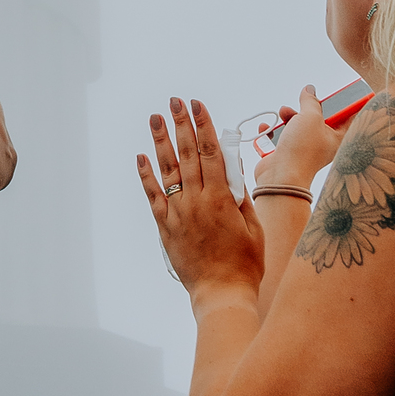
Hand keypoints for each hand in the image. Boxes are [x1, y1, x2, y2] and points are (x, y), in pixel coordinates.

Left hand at [138, 97, 264, 305]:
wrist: (222, 293)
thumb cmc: (245, 263)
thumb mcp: (253, 226)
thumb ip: (241, 196)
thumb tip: (233, 168)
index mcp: (221, 199)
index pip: (211, 152)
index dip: (203, 126)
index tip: (198, 105)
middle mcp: (196, 201)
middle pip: (188, 155)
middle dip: (182, 125)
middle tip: (175, 101)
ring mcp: (178, 213)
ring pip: (168, 170)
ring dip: (161, 142)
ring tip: (155, 119)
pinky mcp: (166, 227)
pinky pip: (153, 196)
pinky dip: (146, 176)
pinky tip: (141, 158)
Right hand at [254, 85, 339, 189]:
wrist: (280, 177)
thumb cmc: (302, 150)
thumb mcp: (310, 117)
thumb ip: (311, 101)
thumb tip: (310, 90)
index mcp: (336, 138)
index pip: (346, 118)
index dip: (345, 104)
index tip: (346, 92)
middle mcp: (321, 145)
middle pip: (317, 120)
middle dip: (305, 109)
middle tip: (301, 104)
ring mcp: (302, 150)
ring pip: (296, 126)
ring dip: (287, 117)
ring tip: (282, 115)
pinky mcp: (286, 154)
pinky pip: (279, 137)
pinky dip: (271, 131)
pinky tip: (267, 128)